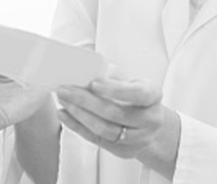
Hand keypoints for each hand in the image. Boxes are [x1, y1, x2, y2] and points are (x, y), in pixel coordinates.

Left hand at [56, 75, 179, 178]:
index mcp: (153, 95)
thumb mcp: (128, 78)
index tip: (93, 83)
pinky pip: (98, 140)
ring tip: (63, 100)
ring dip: (79, 115)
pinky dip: (78, 127)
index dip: (115, 89)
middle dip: (86, 100)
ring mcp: (139, 139)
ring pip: (105, 130)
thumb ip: (110, 73)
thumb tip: (82, 64)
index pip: (137, 93)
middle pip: (116, 113)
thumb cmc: (133, 94)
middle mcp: (150, 120)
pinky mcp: (124, 151)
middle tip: (65, 89)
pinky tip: (65, 115)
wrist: (147, 120)